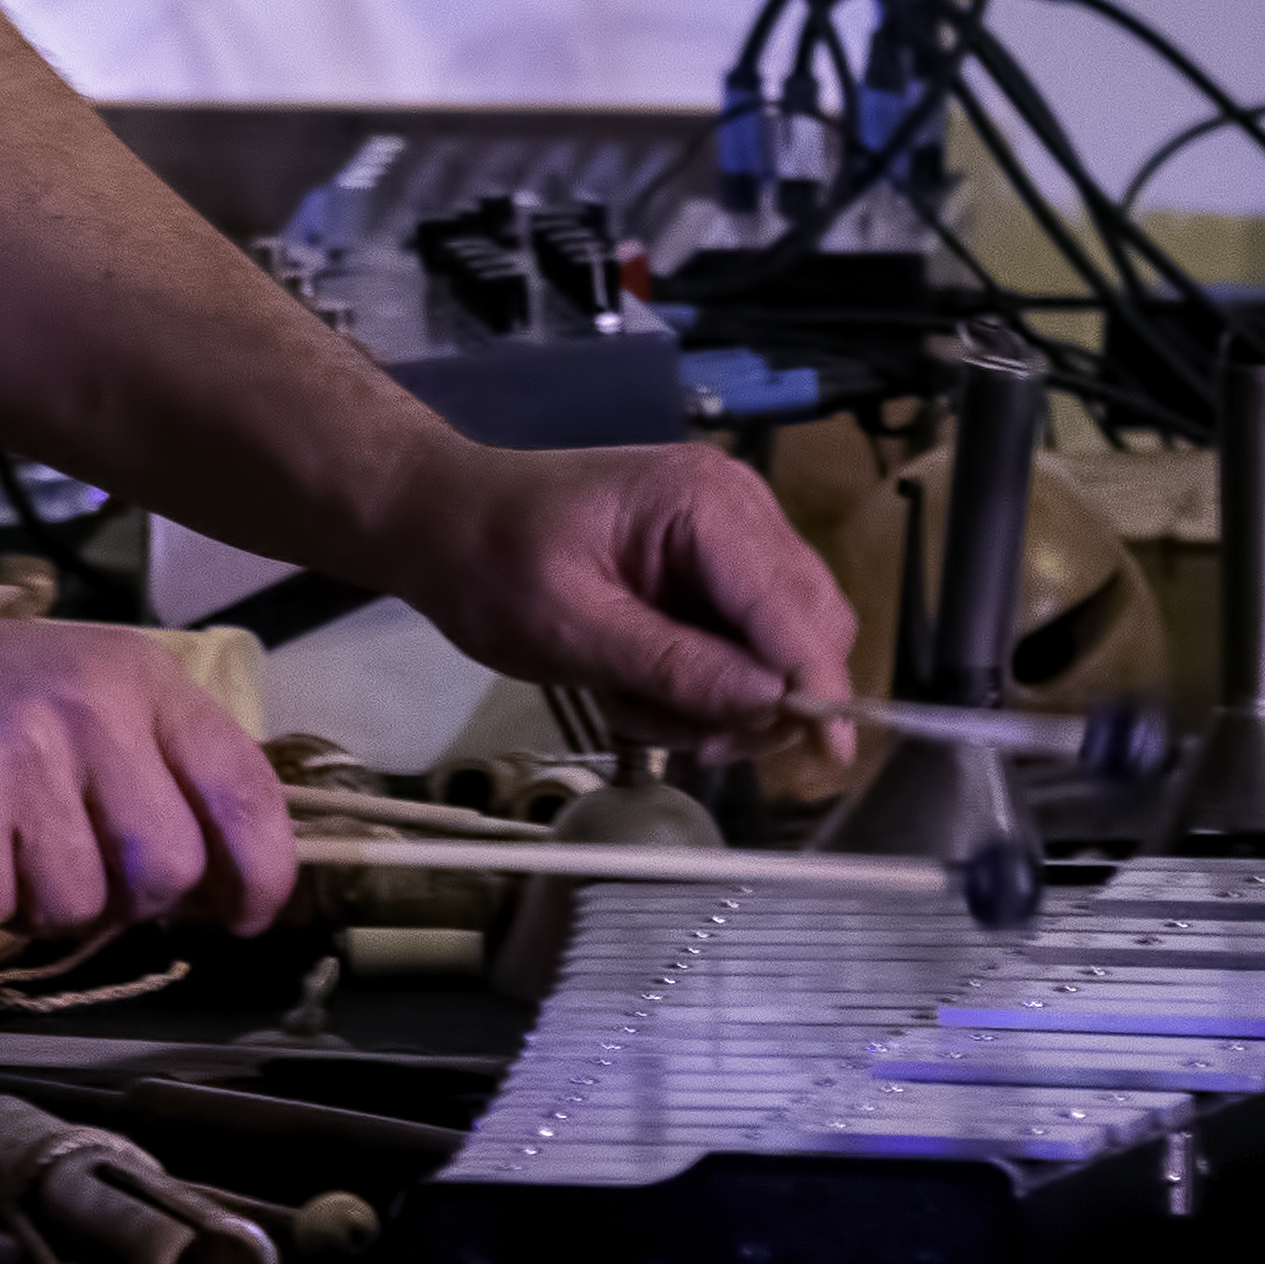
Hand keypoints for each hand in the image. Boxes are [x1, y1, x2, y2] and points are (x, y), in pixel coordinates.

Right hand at [0, 599, 305, 940]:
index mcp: (135, 676)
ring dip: (20, 902)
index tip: (241, 918)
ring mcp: (23, 745)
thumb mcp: (63, 701)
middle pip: (168, 869)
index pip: (244, 786)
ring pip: (75, 905)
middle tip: (49, 868)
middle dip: (116, 900)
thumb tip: (219, 890)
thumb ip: (142, 771)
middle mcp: (92, 702)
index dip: (262, 872)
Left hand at [369, 436, 857, 742]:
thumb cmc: (488, 561)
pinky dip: (706, 683)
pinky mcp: (715, 568)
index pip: (794, 607)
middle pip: (809, 626)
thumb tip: (775, 705)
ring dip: (722, 699)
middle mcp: (737, 507)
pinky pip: (748, 644)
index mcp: (704, 501)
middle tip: (687, 738)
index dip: (817, 688)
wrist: (442, 519)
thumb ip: (675, 665)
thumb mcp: (569, 625)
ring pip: (784, 646)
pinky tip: (639, 685)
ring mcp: (731, 535)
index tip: (822, 761)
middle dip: (760, 700)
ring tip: (633, 701)